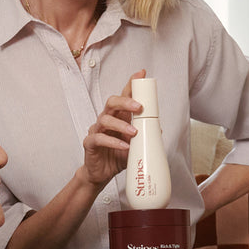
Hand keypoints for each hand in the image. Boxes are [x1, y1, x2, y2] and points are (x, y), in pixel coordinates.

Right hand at [81, 71, 143, 186]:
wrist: (101, 174)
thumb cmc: (116, 157)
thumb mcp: (135, 145)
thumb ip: (144, 135)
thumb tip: (158, 128)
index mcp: (118, 117)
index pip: (123, 96)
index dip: (131, 84)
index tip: (141, 74)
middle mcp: (106, 120)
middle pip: (112, 102)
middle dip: (125, 101)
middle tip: (139, 107)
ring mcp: (97, 130)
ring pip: (105, 119)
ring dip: (121, 125)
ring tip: (133, 133)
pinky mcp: (90, 143)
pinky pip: (99, 138)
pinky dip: (112, 142)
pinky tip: (123, 146)